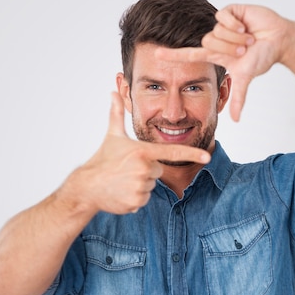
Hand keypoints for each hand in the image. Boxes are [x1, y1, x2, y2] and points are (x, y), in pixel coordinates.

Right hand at [72, 92, 210, 213]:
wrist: (87, 186)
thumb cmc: (102, 159)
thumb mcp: (112, 135)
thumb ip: (117, 113)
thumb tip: (113, 92)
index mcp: (142, 151)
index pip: (172, 152)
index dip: (192, 153)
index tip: (207, 156)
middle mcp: (144, 169)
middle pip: (158, 171)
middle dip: (146, 170)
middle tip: (127, 169)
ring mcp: (141, 186)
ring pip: (151, 186)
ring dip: (140, 184)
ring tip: (123, 180)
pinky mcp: (136, 201)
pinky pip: (145, 199)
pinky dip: (135, 197)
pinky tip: (122, 191)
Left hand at [156, 4, 291, 120]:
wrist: (279, 39)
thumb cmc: (262, 56)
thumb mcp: (246, 78)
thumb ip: (238, 98)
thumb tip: (235, 120)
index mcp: (215, 54)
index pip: (189, 54)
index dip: (173, 56)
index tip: (156, 55)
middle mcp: (216, 39)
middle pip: (208, 42)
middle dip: (229, 48)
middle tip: (244, 49)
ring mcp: (222, 25)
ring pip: (216, 31)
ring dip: (235, 37)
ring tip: (248, 38)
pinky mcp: (230, 11)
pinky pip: (223, 17)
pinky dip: (235, 24)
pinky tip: (245, 26)